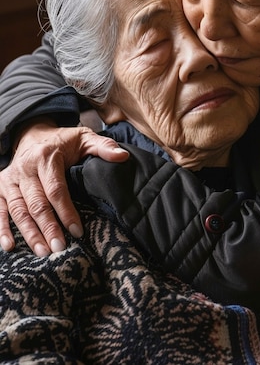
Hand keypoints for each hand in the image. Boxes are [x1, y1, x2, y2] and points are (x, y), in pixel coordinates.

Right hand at [0, 120, 128, 254]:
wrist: (32, 133)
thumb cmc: (62, 141)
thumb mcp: (84, 138)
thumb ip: (103, 147)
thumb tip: (122, 156)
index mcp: (46, 157)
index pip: (56, 188)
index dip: (66, 211)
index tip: (77, 231)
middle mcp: (25, 169)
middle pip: (36, 203)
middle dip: (48, 227)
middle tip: (59, 249)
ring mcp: (11, 179)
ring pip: (18, 210)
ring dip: (29, 233)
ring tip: (42, 252)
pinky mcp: (1, 187)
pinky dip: (1, 228)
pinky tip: (9, 246)